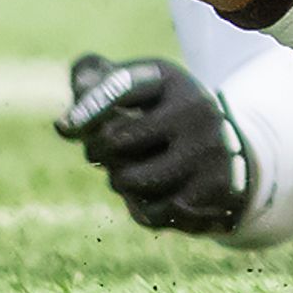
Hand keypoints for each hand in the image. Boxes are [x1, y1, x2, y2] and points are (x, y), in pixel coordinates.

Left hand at [56, 52, 255, 237]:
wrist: (229, 155)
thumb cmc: (163, 118)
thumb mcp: (137, 91)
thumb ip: (94, 85)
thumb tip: (63, 126)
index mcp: (171, 80)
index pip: (121, 87)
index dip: (87, 107)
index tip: (64, 127)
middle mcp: (195, 110)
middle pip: (117, 139)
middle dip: (98, 150)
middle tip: (101, 152)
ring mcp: (207, 151)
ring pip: (131, 180)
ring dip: (117, 181)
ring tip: (125, 174)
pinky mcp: (212, 190)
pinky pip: (151, 212)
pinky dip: (140, 207)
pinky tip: (150, 195)